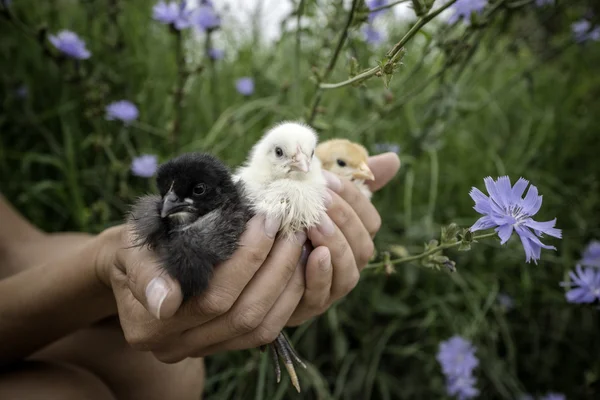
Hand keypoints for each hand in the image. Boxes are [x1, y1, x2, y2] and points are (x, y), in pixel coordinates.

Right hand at [97, 214, 307, 362]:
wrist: (137, 262)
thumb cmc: (138, 244)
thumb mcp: (131, 245)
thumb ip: (143, 270)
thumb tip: (165, 302)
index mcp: (148, 325)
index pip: (212, 297)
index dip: (247, 259)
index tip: (265, 220)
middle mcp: (174, 347)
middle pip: (242, 313)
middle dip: (275, 265)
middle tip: (288, 226)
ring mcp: (202, 350)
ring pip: (260, 327)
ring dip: (288, 282)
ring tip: (297, 241)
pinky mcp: (225, 346)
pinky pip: (266, 331)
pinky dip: (288, 298)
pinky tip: (297, 265)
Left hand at [286, 152, 400, 325]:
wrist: (251, 258)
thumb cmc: (287, 219)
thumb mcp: (312, 196)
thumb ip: (349, 180)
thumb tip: (394, 159)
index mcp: (354, 238)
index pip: (370, 220)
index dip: (353, 199)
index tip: (326, 179)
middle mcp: (349, 264)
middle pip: (363, 245)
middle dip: (344, 219)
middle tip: (319, 199)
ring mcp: (331, 288)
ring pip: (348, 271)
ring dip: (334, 244)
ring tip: (315, 224)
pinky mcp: (309, 305)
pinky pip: (322, 293)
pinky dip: (321, 274)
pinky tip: (313, 254)